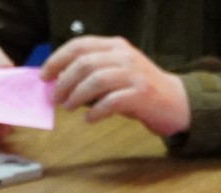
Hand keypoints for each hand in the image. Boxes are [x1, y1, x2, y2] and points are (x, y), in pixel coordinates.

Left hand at [40, 36, 190, 135]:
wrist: (176, 102)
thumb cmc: (140, 89)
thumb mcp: (116, 72)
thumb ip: (92, 72)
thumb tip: (59, 81)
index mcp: (115, 47)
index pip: (80, 45)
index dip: (57, 59)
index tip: (44, 76)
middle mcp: (124, 56)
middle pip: (84, 63)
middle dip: (64, 81)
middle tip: (54, 98)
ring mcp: (134, 74)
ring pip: (96, 80)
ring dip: (77, 95)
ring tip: (68, 108)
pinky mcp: (141, 94)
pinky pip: (112, 101)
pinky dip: (96, 111)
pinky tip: (89, 119)